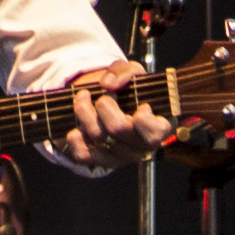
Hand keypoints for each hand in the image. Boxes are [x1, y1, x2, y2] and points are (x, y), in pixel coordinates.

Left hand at [40, 66, 161, 168]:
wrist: (118, 104)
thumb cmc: (132, 90)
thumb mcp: (134, 73)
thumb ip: (125, 72)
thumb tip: (108, 84)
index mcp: (159, 126)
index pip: (154, 132)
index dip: (144, 120)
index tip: (141, 106)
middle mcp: (142, 146)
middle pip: (118, 128)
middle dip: (104, 104)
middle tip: (104, 95)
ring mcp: (123, 156)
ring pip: (98, 136)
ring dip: (85, 112)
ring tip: (83, 98)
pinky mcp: (104, 161)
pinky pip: (85, 156)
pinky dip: (76, 141)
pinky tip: (75, 129)